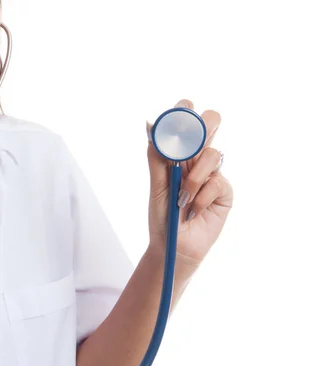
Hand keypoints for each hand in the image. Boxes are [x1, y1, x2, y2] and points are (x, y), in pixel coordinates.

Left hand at [146, 99, 233, 273]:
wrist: (174, 245)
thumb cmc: (163, 216)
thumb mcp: (156, 185)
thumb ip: (157, 157)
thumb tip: (150, 125)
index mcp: (180, 153)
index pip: (187, 121)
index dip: (186, 110)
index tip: (181, 110)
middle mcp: (198, 158)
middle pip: (212, 122)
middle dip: (203, 127)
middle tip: (190, 143)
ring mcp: (214, 172)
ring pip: (212, 154)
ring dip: (193, 178)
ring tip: (182, 198)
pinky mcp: (225, 190)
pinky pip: (217, 181)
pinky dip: (200, 196)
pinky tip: (194, 209)